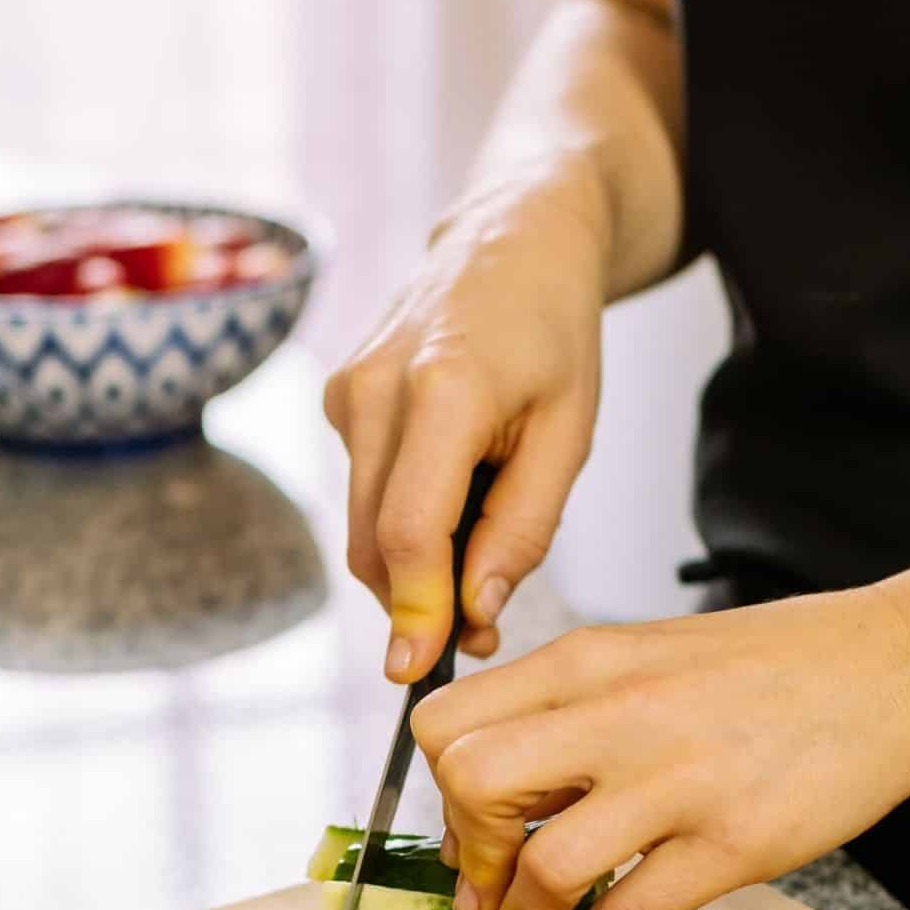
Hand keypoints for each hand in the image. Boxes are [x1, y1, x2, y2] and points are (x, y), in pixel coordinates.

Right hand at [323, 177, 604, 682]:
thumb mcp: (570, 435)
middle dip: (419, 604)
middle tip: (479, 633)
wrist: (513, 239)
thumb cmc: (554, 335)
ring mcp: (347, 391)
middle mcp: (376, 388)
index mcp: (445, 389)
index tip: (416, 671)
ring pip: (363, 528)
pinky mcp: (339, 399)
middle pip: (373, 543)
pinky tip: (456, 491)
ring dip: (415, 567)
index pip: (408, 531)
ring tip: (482, 548)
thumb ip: (523, 529)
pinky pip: (365, 494)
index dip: (414, 610)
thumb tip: (473, 614)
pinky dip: (405, 522)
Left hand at [411, 586, 909, 909]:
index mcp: (588, 660)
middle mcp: (618, 712)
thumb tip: (502, 791)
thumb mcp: (649, 655)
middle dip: (464, 854)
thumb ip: (573, 711)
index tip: (464, 826)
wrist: (897, 667)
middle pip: (473, 784)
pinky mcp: (733, 843)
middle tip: (481, 891)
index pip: (449, 723)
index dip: (436, 788)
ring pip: (544, 866)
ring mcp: (677, 780)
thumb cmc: (773, 666)